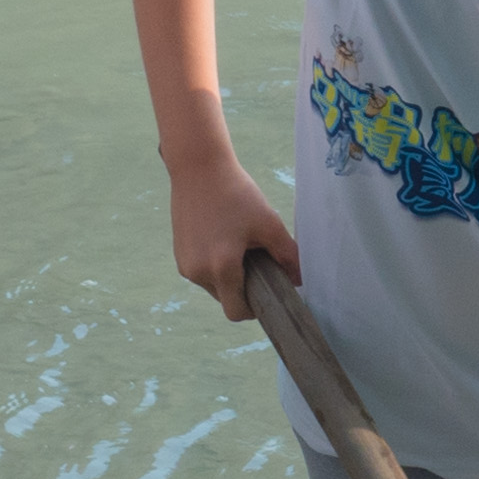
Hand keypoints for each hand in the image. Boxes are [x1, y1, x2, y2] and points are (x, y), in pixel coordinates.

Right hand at [170, 156, 294, 320]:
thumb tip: (300, 279)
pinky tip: (224, 239)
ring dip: (228, 276)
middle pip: (226, 299)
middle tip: (257, 261)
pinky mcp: (178, 254)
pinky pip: (202, 272)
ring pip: (214, 286)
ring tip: (239, 246)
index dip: (254, 309)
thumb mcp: (269, 224)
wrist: (198, 167)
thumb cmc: (236, 193)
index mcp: (221, 268)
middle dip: (243, 288)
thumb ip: (287, 256)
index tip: (267, 292)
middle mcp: (198, 272)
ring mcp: (185, 264)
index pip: (237, 311)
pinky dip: (214, 265)